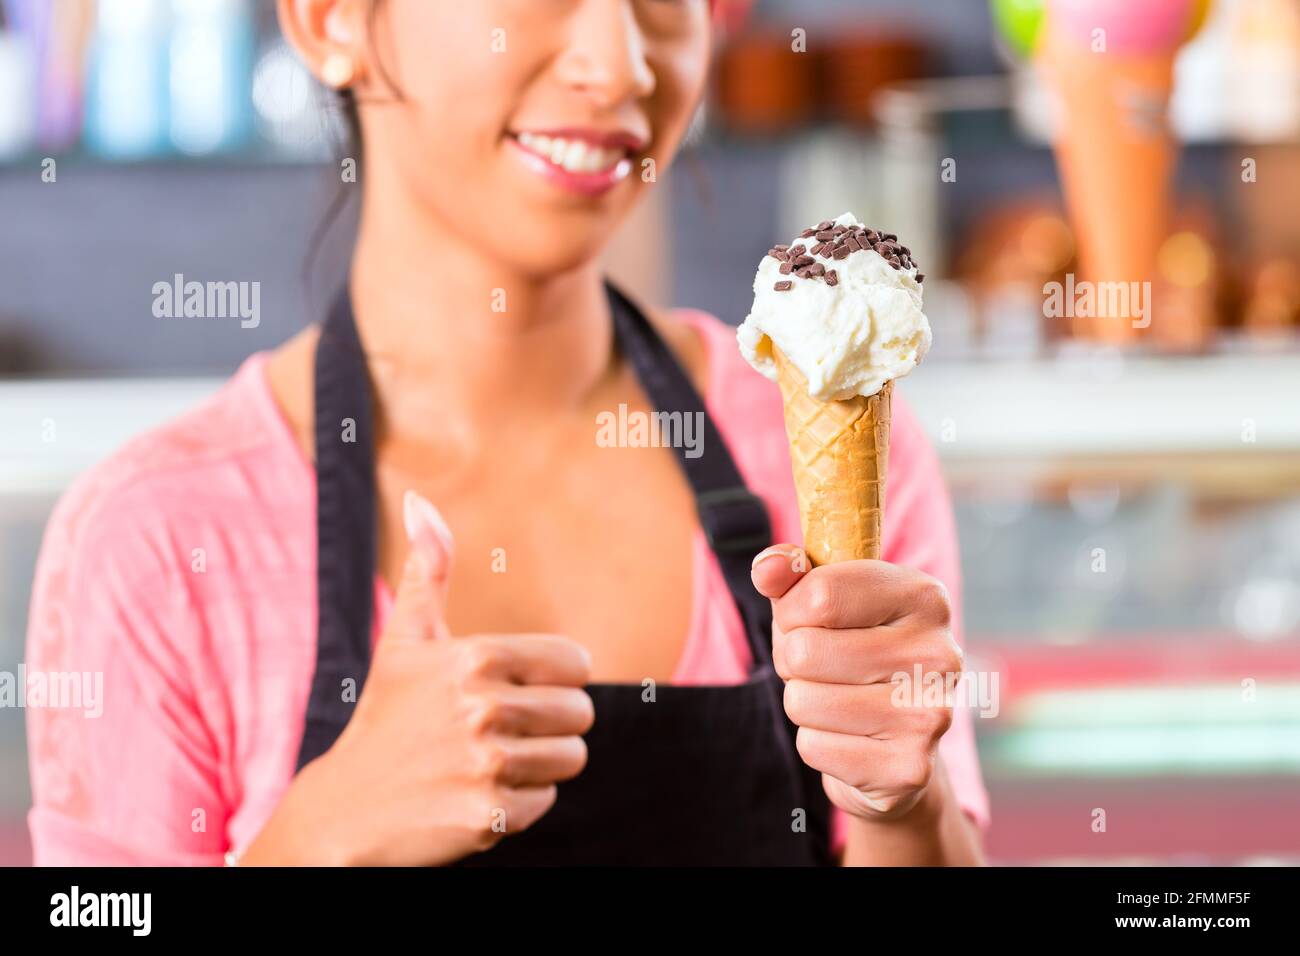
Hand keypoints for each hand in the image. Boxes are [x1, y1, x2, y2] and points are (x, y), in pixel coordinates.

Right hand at [242, 492, 593, 865]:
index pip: (576, 663)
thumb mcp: (406, 641)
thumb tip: (421, 503)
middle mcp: (484, 707)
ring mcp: (487, 763)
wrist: (344, 812)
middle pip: (580, 714)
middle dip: (549, 725)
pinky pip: (546, 802)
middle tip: (498, 732)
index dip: (552, 679)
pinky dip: (519, 804)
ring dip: (538, 765)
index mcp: (475, 657)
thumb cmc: (385, 718)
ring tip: (486, 763)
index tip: (516, 690)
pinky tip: (475, 796)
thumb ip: (429, 570)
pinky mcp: (490, 816)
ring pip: (570, 759)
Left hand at [751, 545, 960, 821]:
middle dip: (793, 661)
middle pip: (805, 650)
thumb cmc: (850, 652)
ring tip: (835, 699)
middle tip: (821, 668)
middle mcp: (939, 653)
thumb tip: (768, 568)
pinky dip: (817, 743)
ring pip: (803, 700)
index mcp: (924, 596)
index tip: (806, 620)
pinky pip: (814, 747)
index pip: (820, 594)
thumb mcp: (821, 602)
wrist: (895, 739)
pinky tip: (850, 736)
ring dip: (803, 702)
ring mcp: (931, 714)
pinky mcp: (911, 767)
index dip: (792, 611)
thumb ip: (791, 575)